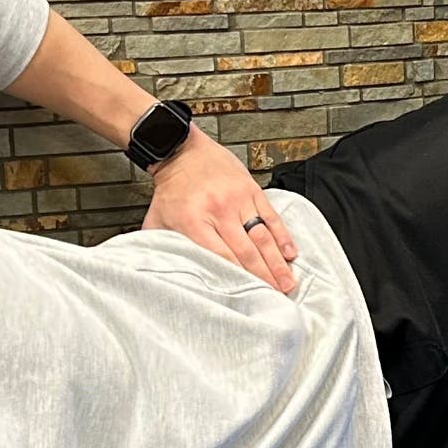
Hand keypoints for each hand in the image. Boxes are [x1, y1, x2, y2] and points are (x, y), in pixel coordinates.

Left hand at [141, 130, 299, 293]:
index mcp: (193, 222)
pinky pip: (271, 216)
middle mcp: (218, 211)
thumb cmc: (171, 190)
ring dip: (277, 262)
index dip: (238, 279)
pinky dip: (282, 236)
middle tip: (278, 297)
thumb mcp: (156, 220)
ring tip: (288, 282)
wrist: (180, 151)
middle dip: (264, 277)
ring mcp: (237, 199)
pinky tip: (290, 253)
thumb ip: (162, 248)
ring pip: (262, 236)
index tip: (250, 296)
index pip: (221, 257)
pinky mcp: (250, 189)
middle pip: (246, 251)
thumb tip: (164, 275)